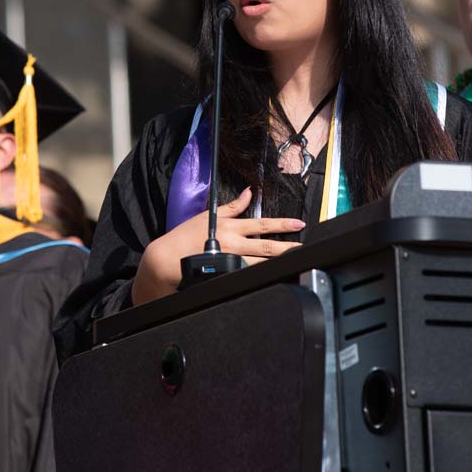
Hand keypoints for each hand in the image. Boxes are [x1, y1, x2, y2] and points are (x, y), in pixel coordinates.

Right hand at [132, 187, 303, 304]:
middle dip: (287, 247)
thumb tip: (248, 193)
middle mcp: (232, 245)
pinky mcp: (225, 276)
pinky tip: (273, 277)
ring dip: (278, 263)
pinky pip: (247, 277)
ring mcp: (229, 263)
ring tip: (295, 262)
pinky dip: (260, 276)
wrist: (168, 259)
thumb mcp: (209, 216)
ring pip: (260, 264)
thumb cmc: (185, 236)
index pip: (261, 224)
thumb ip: (232, 207)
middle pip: (266, 247)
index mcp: (230, 228)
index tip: (298, 223)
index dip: (281, 224)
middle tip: (304, 247)